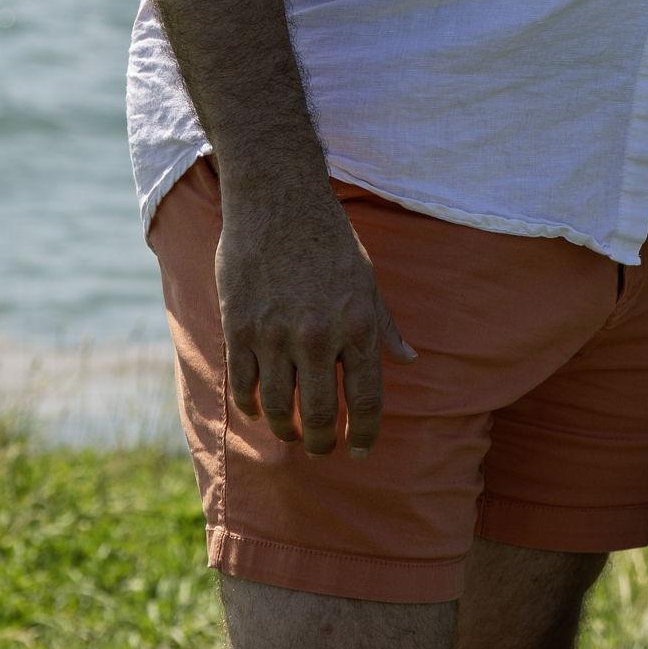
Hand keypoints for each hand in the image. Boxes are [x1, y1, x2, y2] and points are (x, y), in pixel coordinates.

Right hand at [215, 180, 414, 458]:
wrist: (278, 198)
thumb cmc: (329, 237)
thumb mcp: (366, 278)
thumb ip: (384, 325)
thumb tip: (408, 360)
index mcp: (357, 324)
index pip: (365, 400)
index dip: (363, 434)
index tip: (358, 450)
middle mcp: (318, 336)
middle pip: (318, 414)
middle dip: (321, 441)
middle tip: (321, 448)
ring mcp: (274, 335)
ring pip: (278, 407)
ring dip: (286, 429)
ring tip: (292, 432)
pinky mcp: (238, 328)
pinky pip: (243, 385)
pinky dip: (252, 405)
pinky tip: (259, 407)